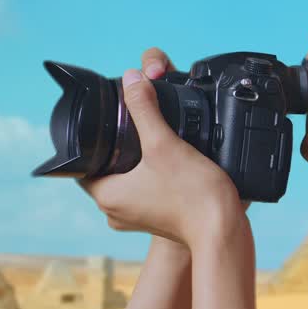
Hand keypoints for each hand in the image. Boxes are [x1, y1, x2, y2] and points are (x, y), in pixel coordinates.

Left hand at [77, 47, 251, 249]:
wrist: (224, 231)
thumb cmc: (193, 194)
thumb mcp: (164, 143)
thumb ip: (145, 108)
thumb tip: (132, 77)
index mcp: (106, 196)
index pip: (83, 161)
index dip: (93, 138)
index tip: (109, 120)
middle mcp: (115, 212)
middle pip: (105, 168)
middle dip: (117, 147)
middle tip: (133, 125)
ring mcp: (135, 219)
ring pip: (125, 180)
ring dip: (134, 162)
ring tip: (150, 140)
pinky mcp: (156, 221)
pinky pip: (143, 192)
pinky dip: (150, 177)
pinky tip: (167, 163)